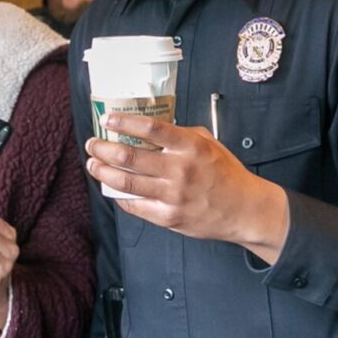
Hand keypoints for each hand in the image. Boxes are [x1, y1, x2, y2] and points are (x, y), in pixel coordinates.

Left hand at [85, 112, 290, 261]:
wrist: (244, 210)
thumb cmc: (225, 174)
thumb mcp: (208, 144)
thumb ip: (180, 135)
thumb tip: (148, 129)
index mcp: (190, 146)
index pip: (150, 129)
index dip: (123, 122)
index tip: (107, 119)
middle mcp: (180, 170)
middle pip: (129, 157)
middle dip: (103, 148)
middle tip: (92, 144)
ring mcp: (173, 196)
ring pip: (125, 182)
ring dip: (102, 171)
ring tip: (93, 164)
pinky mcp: (168, 217)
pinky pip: (134, 205)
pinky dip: (119, 195)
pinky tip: (111, 188)